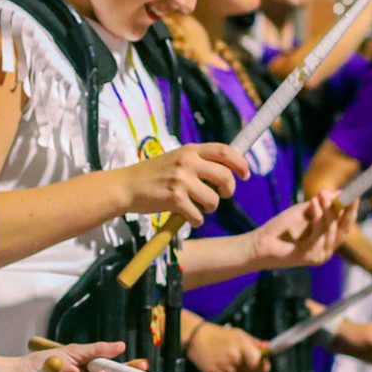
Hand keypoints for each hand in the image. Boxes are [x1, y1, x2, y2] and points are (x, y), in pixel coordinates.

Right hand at [120, 143, 248, 226]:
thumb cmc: (151, 175)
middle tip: (223, 196)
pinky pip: (198, 215)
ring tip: (198, 208)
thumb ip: (196, 161)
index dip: (240, 163)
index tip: (245, 174)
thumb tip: (224, 171)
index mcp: (189, 150)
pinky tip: (188, 218)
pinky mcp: (175, 199)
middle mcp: (187, 162)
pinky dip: (196, 221)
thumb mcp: (175, 158)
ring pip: (213, 200)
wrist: (125, 187)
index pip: (224, 151)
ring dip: (210, 208)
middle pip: (225, 176)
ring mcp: (181, 180)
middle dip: (229, 190)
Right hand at [186, 322, 268, 371]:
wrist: (196, 336)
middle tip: (242, 366)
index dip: (261, 366)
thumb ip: (254, 342)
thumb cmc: (217, 334)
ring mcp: (224, 365)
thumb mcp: (237, 334)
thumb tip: (267, 348)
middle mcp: (235, 356)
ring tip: (230, 368)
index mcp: (242, 344)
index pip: (259, 362)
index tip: (260, 366)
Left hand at [251, 191, 355, 270]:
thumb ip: (321, 205)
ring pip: (331, 229)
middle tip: (346, 192)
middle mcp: (327, 250)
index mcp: (327, 240)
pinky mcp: (311, 256)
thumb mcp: (304, 212)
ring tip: (322, 193)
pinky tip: (313, 202)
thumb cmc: (280, 229)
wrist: (258, 244)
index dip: (351, 209)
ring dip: (329, 209)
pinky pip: (318, 233)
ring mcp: (320, 255)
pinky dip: (318, 216)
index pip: (345, 225)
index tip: (355, 193)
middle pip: (343, 228)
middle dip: (346, 208)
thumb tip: (339, 192)